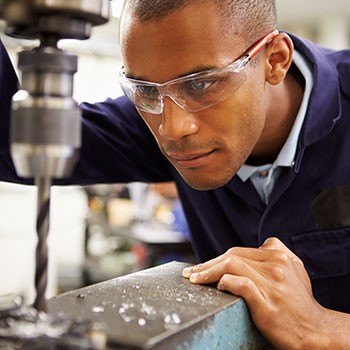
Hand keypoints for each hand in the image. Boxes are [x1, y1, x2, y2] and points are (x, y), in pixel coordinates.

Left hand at [182, 237, 338, 348]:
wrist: (315, 331)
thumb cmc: (301, 302)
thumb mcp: (296, 269)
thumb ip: (279, 252)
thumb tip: (261, 244)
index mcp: (278, 256)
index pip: (238, 252)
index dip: (217, 258)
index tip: (203, 266)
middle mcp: (275, 267)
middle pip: (231, 256)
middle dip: (207, 264)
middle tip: (191, 273)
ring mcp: (271, 285)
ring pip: (232, 266)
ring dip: (208, 272)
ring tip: (195, 280)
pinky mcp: (267, 303)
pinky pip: (241, 285)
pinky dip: (225, 282)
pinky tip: (218, 287)